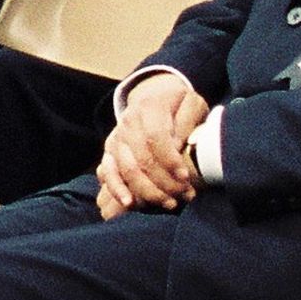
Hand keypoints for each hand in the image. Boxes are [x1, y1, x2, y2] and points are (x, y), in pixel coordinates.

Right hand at [95, 74, 211, 215]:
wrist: (153, 96)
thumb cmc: (178, 104)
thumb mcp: (192, 103)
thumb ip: (188, 121)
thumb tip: (179, 146)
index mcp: (149, 107)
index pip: (156, 137)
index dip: (170, 160)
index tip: (185, 177)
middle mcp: (128, 122)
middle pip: (142, 159)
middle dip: (165, 182)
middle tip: (186, 194)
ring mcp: (116, 137)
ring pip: (128, 170)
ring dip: (149, 191)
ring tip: (170, 203)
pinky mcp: (110, 152)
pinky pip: (108, 173)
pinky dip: (117, 189)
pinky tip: (129, 203)